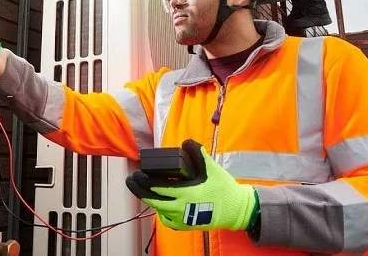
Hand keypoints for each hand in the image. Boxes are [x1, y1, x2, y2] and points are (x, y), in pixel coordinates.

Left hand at [125, 139, 257, 231]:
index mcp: (186, 193)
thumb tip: (186, 141)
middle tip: (131, 180)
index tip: (137, 173)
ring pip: (158, 210)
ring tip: (140, 189)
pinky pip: (166, 220)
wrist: (236, 211)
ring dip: (147, 199)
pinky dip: (159, 211)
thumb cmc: (224, 189)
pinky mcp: (185, 226)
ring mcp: (182, 219)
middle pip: (153, 200)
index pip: (159, 187)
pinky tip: (157, 203)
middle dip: (139, 189)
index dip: (145, 180)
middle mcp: (181, 208)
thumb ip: (198, 153)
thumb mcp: (212, 168)